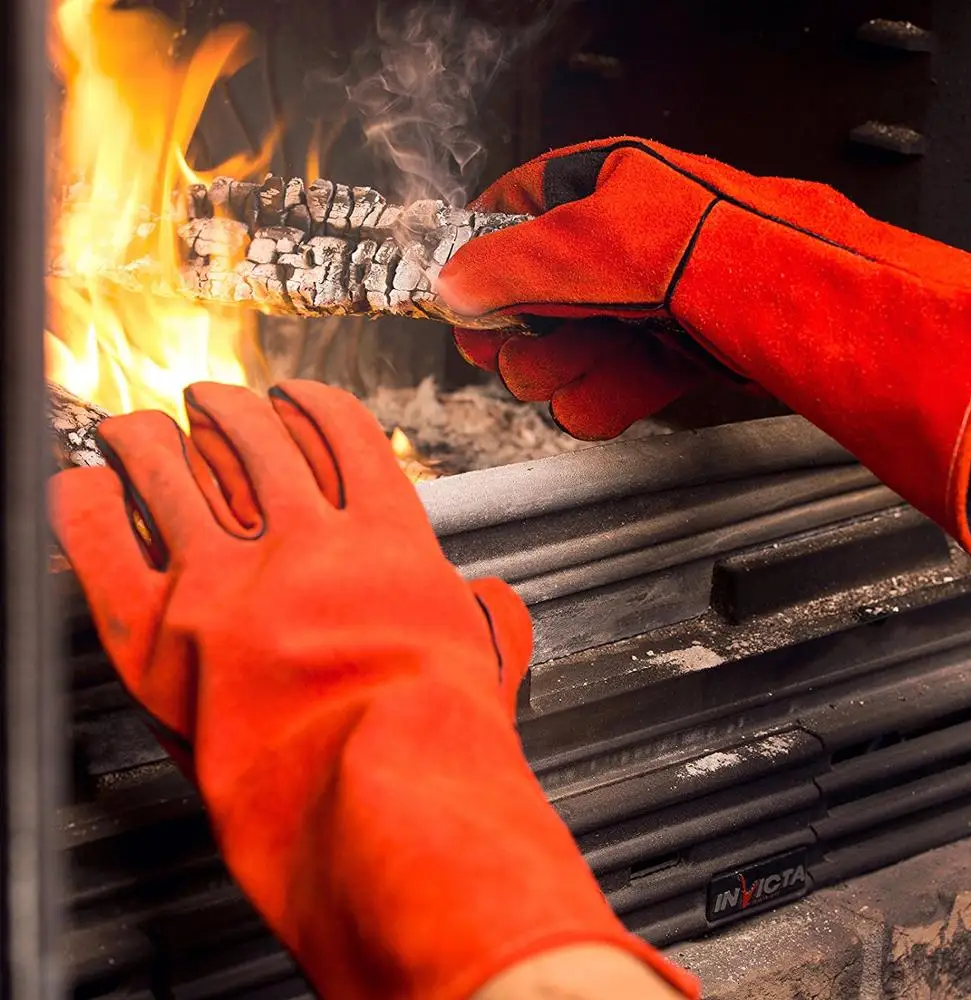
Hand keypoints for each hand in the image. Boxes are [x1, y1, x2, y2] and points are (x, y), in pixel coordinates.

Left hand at [49, 381, 698, 999]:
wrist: (384, 801)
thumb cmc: (442, 746)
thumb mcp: (488, 662)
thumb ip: (489, 617)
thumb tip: (494, 604)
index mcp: (383, 537)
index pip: (341, 433)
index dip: (312, 403)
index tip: (295, 398)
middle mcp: (301, 539)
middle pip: (252, 436)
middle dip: (228, 407)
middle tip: (212, 399)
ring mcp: (226, 579)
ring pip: (175, 467)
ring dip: (153, 435)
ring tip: (139, 426)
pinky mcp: (159, 634)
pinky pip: (102, 535)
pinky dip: (89, 498)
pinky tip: (87, 483)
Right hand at [440, 137, 970, 561]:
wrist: (790, 302)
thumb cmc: (703, 246)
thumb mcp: (579, 244)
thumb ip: (502, 266)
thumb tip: (449, 283)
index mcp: (598, 185)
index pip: (511, 215)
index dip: (479, 261)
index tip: (458, 301)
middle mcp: (621, 241)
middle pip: (535, 297)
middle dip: (522, 333)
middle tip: (511, 349)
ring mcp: (647, 298)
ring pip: (573, 349)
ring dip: (558, 372)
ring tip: (563, 374)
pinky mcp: (673, 349)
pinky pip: (615, 381)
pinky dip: (603, 399)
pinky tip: (598, 400)